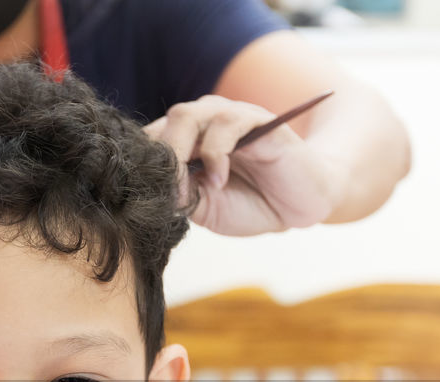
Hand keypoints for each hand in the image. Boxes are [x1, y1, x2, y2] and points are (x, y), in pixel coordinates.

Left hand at [144, 95, 341, 236]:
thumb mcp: (204, 207)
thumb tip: (150, 190)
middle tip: (168, 194)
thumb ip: (177, 195)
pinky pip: (225, 124)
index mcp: (186, 141)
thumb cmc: (251, 204)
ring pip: (186, 116)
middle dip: (158, 161)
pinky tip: (220, 179)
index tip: (144, 197)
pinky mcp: (258, 119)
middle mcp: (203, 121)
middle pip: (162, 124)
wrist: (298, 205)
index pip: (148, 141)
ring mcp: (229, 116)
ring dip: (182, 155)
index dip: (141, 166)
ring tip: (199, 188)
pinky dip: (215, 154)